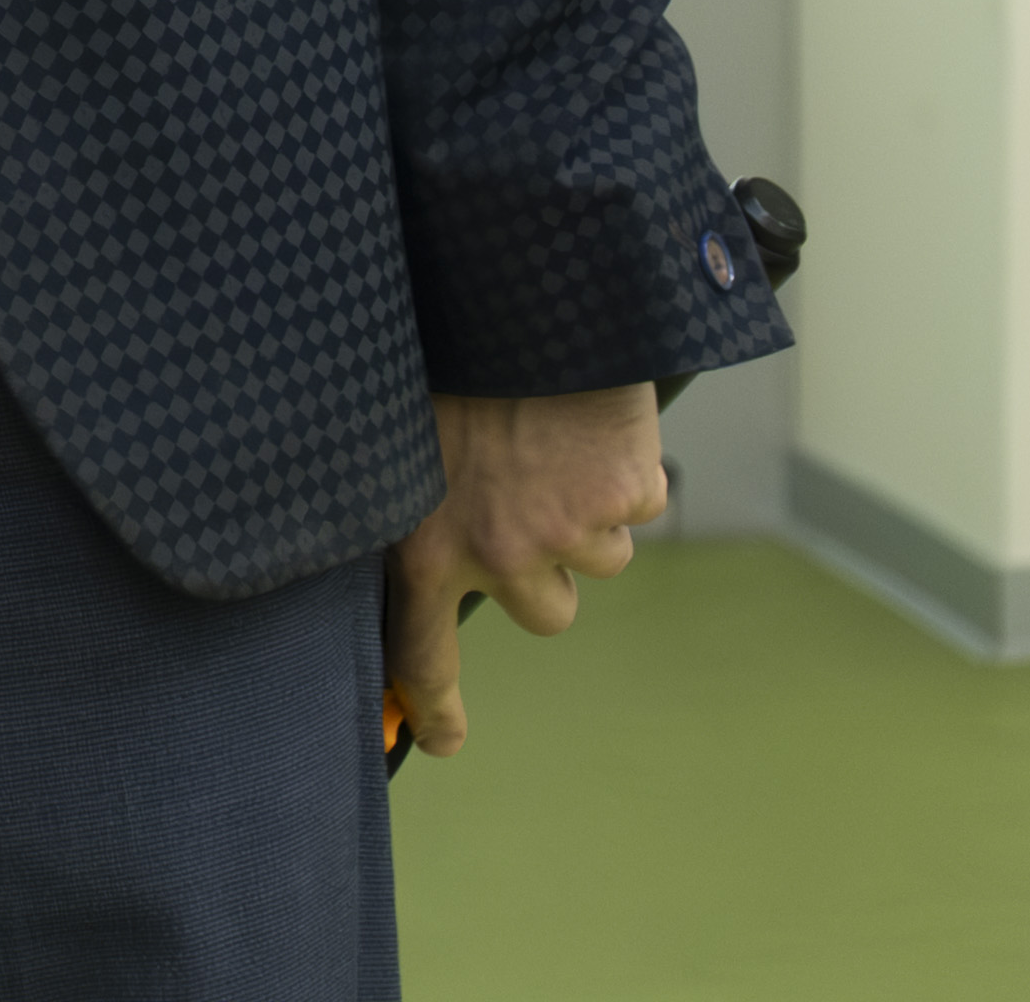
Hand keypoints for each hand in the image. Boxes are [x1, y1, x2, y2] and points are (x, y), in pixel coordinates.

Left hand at [382, 382, 667, 757]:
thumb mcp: (391, 436)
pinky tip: (592, 418)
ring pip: (601, 558)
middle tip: (532, 501)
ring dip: (588, 510)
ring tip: (555, 436)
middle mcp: (496, 551)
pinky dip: (626, 467)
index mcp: (420, 540)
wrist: (517, 288)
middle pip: (547, 614)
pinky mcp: (624, 494)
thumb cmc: (445, 352)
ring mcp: (566, 527)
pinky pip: (637, 502)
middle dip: (549, 570)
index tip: (443, 740)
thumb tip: (417, 552)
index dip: (434, 706)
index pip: (420, 653)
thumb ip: (412, 504)